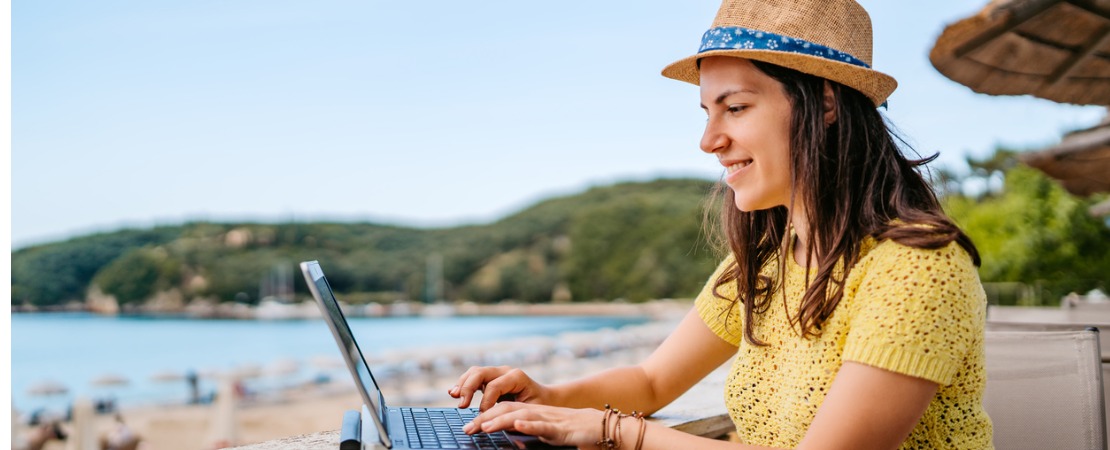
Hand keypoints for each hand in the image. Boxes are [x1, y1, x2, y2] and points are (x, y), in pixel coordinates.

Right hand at [448, 366, 550, 410]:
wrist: (545, 398)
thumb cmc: (539, 406)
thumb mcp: (530, 411)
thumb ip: (514, 414)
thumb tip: (496, 422)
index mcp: (516, 377)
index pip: (494, 386)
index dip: (485, 401)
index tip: (483, 415)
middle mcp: (505, 371)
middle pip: (480, 372)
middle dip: (468, 388)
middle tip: (462, 405)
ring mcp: (497, 372)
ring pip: (474, 372)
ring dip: (462, 384)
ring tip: (453, 396)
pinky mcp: (491, 378)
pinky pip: (473, 376)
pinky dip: (463, 383)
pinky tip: (453, 392)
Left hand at [463, 402, 604, 448]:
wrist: (598, 425)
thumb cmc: (571, 430)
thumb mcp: (543, 431)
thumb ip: (526, 430)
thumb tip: (508, 431)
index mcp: (531, 412)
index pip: (503, 410)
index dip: (484, 417)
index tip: (467, 428)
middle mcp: (537, 412)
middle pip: (506, 410)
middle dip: (485, 419)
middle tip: (466, 429)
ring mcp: (548, 419)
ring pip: (521, 415)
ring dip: (500, 420)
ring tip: (484, 427)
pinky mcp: (561, 428)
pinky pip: (543, 425)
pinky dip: (530, 424)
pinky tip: (518, 425)